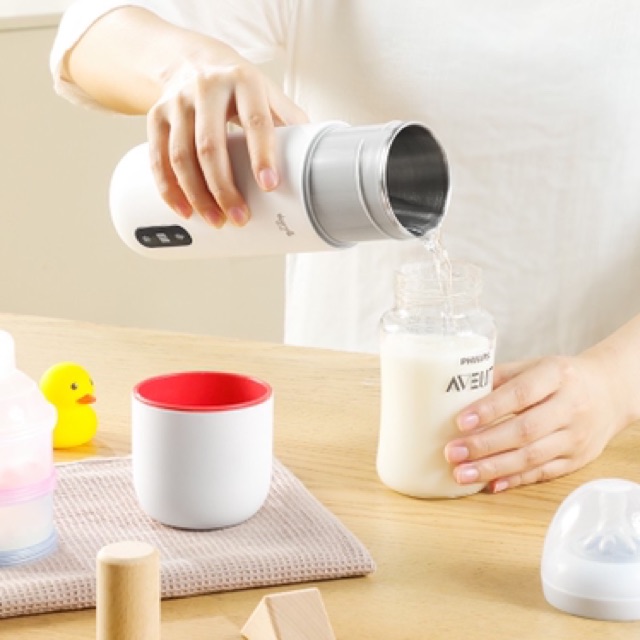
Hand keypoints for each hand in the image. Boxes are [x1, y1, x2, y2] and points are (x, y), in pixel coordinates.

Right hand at [147, 55, 306, 226]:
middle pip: (211, 146)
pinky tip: (183, 210)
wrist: (191, 60)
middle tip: (239, 218)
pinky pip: (158, 157)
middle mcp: (207, 88)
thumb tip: (318, 163)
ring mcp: (177, 101)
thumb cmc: (239, 87)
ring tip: (215, 221)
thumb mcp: (268, 95)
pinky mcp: (155, 115)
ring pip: (181, 156)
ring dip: (197, 195)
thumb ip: (290, 124)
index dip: (262, 155)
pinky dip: (168, 188)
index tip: (269, 185)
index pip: (254, 121)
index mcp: (244, 82)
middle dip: (224, 188)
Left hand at [444, 354, 621, 492]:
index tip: (461, 421)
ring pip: (531, 457)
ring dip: (493, 468)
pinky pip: (542, 473)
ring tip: (462, 473)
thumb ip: (499, 376)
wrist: (608, 393)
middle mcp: (570, 407)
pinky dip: (514, 480)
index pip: (520, 394)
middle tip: (452, 452)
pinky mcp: (576, 460)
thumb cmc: (560, 378)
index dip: (490, 409)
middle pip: (524, 430)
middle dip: (484, 444)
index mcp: (556, 376)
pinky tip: (490, 484)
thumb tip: (457, 391)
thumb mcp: (533, 365)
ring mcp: (575, 437)